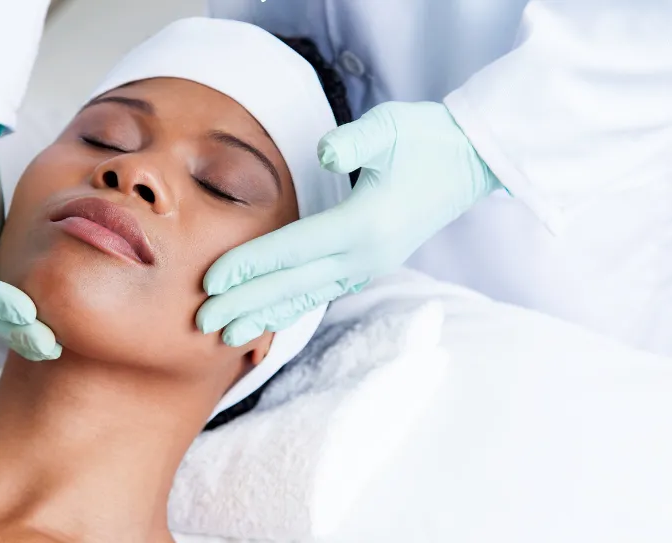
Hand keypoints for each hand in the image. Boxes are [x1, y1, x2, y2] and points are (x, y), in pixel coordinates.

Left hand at [197, 101, 500, 345]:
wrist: (471, 161)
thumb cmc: (426, 138)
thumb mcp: (391, 127)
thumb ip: (355, 141)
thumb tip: (325, 152)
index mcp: (363, 223)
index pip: (293, 248)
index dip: (249, 265)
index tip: (210, 281)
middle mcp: (365, 254)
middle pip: (292, 283)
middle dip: (244, 303)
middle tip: (200, 323)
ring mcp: (369, 264)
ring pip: (305, 296)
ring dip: (263, 316)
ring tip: (225, 338)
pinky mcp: (370, 264)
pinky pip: (321, 292)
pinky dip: (291, 308)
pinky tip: (267, 321)